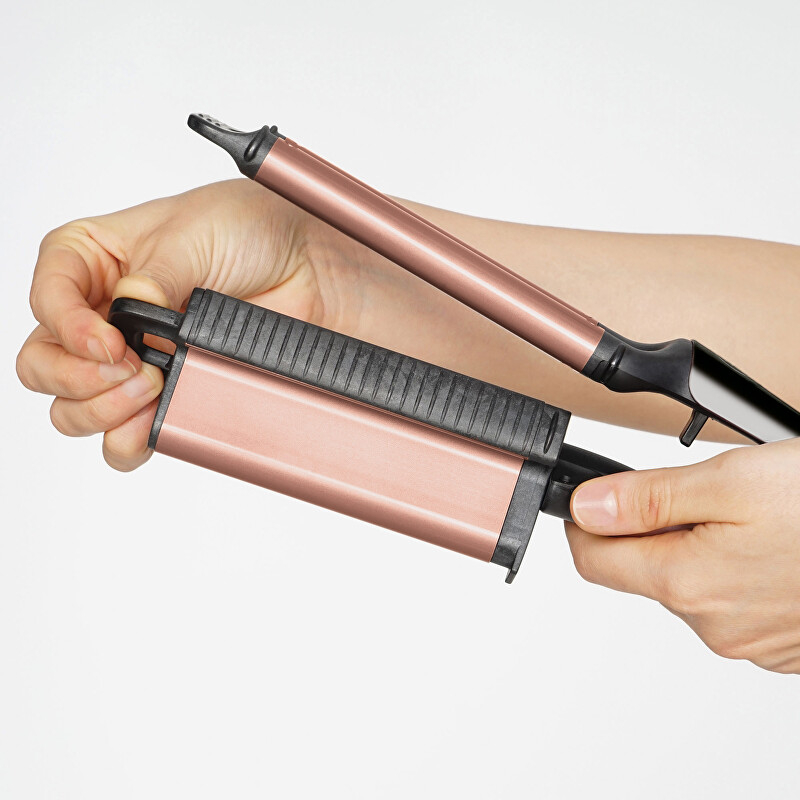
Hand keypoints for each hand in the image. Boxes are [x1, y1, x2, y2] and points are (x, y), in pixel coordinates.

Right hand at [16, 180, 494, 470]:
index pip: (47, 296)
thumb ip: (149, 275)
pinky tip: (151, 421)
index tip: (104, 341)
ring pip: (74, 406)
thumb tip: (124, 314)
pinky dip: (128, 438)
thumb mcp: (195, 232)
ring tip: (151, 385)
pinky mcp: (173, 394)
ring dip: (99, 408)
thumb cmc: (259, 232)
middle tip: (130, 367)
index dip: (63, 324)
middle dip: (75, 374)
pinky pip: (125, 437)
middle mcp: (109, 314)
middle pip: (44, 362)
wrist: (316, 269)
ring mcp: (139, 360)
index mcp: (100, 259)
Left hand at [566, 437, 799, 673]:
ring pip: (687, 585)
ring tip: (747, 516)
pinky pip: (730, 603)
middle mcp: (713, 625)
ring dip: (696, 548)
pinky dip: (734, 570)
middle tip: (696, 492)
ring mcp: (749, 641)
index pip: (592, 560)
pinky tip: (771, 545)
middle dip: (649, 529)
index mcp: (688, 583)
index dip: (581, 521)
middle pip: (640, 571)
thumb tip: (584, 506)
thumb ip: (646, 498)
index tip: (587, 496)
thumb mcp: (729, 481)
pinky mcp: (781, 645)